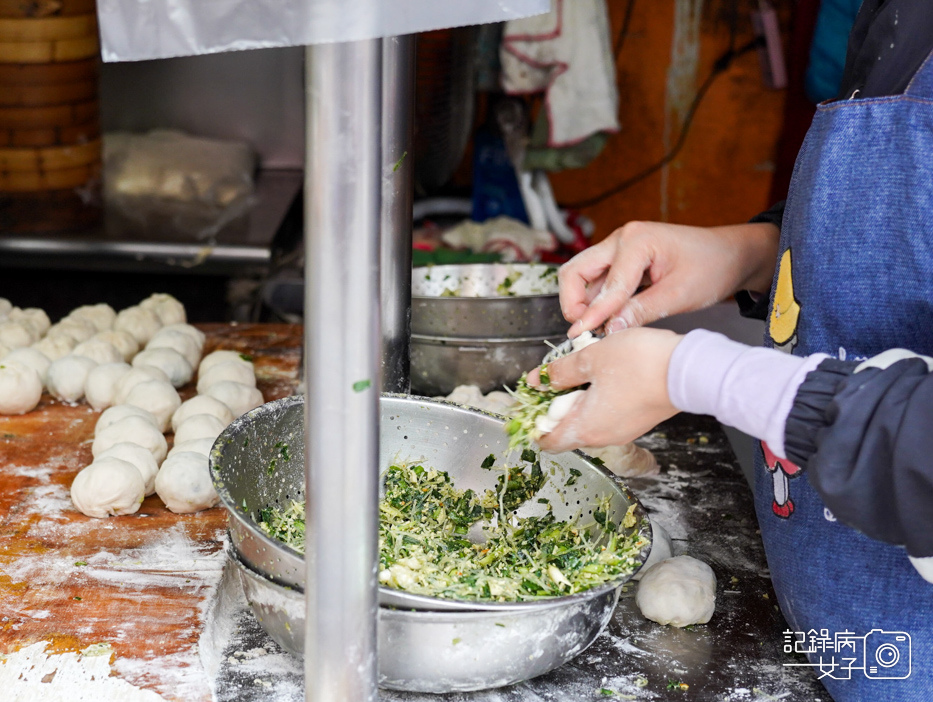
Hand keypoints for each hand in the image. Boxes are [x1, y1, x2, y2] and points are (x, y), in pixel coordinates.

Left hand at [527, 328, 682, 452]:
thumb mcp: (590, 358)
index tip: (531, 403)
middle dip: (556, 407)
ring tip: (584, 370)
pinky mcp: (637, 421)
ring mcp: (623, 431)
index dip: (533, 424)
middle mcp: (603, 437)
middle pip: (567, 431)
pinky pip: (609, 416)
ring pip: (589, 422)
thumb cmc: (640, 364)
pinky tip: (606, 374)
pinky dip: (600, 400)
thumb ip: (559, 371)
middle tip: (557, 378)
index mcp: (584, 428)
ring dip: (579, 400)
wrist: (689, 370)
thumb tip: (537, 379)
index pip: (547, 443)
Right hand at [558, 220, 778, 336]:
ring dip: (584, 302)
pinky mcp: (624, 260)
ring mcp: (620, 248)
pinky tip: (608, 319)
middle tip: (582, 329)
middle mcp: (622, 239)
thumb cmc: (712, 267)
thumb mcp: (679, 295)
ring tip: (596, 328)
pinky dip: (597, 301)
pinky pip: (598, 281)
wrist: (732, 256)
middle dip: (573, 302)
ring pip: (583, 277)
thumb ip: (641, 311)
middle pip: (576, 271)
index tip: (579, 336)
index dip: (593, 315)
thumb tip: (609, 330)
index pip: (606, 285)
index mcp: (636, 240)